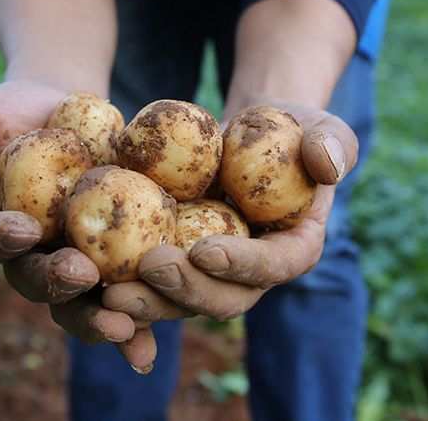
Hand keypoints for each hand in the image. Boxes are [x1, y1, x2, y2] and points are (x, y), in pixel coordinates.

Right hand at [0, 79, 155, 371]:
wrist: (61, 109)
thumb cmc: (12, 112)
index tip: (24, 229)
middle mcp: (25, 250)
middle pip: (31, 280)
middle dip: (54, 283)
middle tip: (80, 276)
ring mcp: (67, 254)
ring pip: (76, 299)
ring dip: (96, 318)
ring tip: (123, 327)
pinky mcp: (107, 252)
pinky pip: (119, 287)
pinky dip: (135, 316)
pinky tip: (149, 342)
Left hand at [102, 101, 357, 322]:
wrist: (248, 132)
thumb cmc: (289, 128)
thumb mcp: (320, 127)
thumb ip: (333, 143)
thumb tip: (326, 163)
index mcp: (290, 250)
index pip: (271, 266)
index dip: (242, 264)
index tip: (206, 250)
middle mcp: (249, 272)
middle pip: (222, 297)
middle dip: (187, 290)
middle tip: (151, 268)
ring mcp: (209, 269)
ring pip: (179, 299)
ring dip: (147, 300)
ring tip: (109, 289)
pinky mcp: (175, 255)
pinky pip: (149, 279)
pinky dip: (124, 286)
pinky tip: (93, 281)